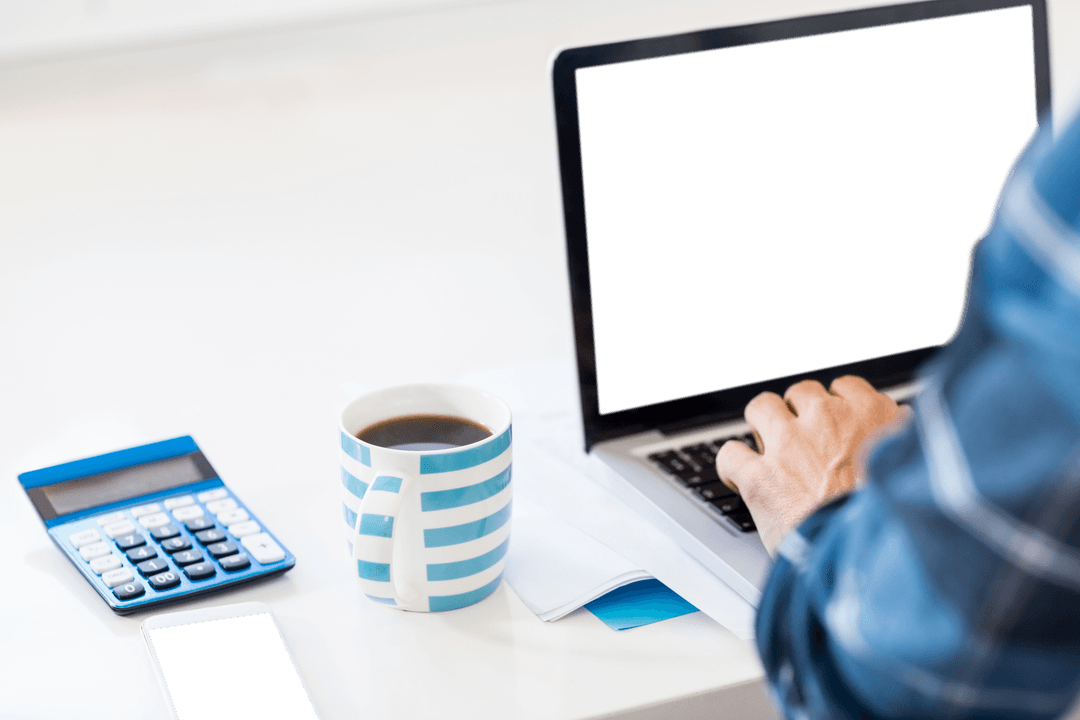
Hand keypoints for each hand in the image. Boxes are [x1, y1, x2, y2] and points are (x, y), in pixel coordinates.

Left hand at [715, 375, 910, 554]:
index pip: (846, 387)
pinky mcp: (760, 476)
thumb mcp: (912, 470)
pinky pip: (730, 452)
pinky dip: (731, 464)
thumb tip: (900, 434)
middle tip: (800, 440)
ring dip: (761, 425)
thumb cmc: (892, 524)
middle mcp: (828, 420)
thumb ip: (901, 445)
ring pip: (762, 407)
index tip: (832, 423)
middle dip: (797, 413)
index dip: (835, 404)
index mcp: (873, 416)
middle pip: (801, 393)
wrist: (869, 558)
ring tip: (767, 447)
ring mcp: (790, 444)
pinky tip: (738, 477)